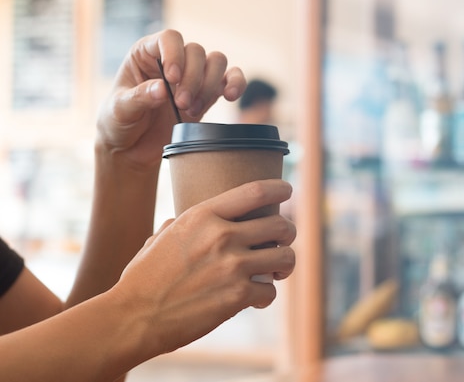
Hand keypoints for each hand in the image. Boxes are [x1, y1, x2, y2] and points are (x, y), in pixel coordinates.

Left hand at [96, 29, 246, 168]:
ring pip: (216, 62)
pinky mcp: (208, 94)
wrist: (132, 149)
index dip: (174, 54)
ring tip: (192, 110)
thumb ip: (138, 98)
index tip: (171, 79)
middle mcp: (173, 59)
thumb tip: (161, 89)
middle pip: (196, 51)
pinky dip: (235, 84)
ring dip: (209, 85)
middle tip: (180, 104)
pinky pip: (230, 79)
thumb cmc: (119, 123)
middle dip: (192, 79)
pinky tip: (230, 96)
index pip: (169, 38)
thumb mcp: (119, 110)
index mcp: (146, 53)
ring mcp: (193, 76)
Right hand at [112, 179, 295, 354]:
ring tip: (276, 271)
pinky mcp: (237, 296)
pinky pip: (270, 291)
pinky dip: (265, 296)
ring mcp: (232, 266)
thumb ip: (184, 224)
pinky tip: (255, 299)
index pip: (256, 191)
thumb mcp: (162, 237)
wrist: (134, 317)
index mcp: (203, 215)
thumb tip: (190, 220)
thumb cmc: (143, 277)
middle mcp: (222, 235)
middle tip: (283, 242)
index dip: (280, 189)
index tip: (287, 191)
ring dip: (284, 265)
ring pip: (285, 258)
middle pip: (280, 225)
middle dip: (288, 233)